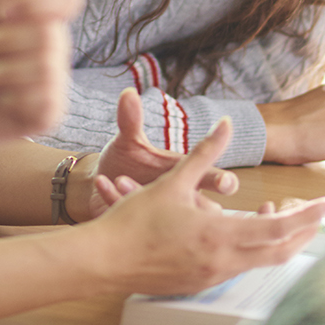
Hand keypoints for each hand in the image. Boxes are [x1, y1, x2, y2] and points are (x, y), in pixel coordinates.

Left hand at [73, 89, 237, 219]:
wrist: (97, 185)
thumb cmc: (124, 161)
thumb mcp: (129, 141)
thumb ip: (131, 121)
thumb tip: (128, 93)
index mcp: (183, 175)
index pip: (210, 178)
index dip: (221, 181)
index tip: (227, 182)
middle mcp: (177, 200)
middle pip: (198, 208)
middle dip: (187, 199)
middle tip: (171, 189)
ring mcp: (160, 219)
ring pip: (166, 218)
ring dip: (142, 196)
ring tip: (121, 179)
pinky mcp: (137, 231)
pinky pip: (133, 218)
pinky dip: (115, 199)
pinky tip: (102, 182)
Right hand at [80, 116, 324, 294]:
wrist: (103, 260)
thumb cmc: (133, 223)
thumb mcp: (173, 182)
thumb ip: (205, 153)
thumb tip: (226, 126)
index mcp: (219, 236)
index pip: (280, 229)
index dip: (308, 215)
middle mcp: (222, 262)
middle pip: (280, 251)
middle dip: (303, 230)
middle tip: (315, 211)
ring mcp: (212, 276)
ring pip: (261, 260)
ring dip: (276, 238)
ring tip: (277, 213)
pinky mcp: (200, 281)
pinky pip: (240, 265)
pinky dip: (253, 247)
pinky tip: (243, 228)